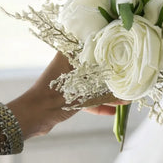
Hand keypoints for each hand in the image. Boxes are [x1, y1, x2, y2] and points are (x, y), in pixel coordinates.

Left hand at [6, 52, 122, 139]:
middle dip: (112, 76)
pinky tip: (114, 111)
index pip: (92, 47)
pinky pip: (88, 100)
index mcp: (69, 55)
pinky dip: (100, 105)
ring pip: (94, 86)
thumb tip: (118, 77)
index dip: (108, 50)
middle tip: (129, 77)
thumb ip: (99, 82)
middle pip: (96, 69)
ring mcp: (71, 84)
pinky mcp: (70, 99)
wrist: (33, 115)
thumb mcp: (79, 84)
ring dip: (109, 93)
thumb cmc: (53, 94)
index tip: (124, 52)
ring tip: (126, 98)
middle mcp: (70, 67)